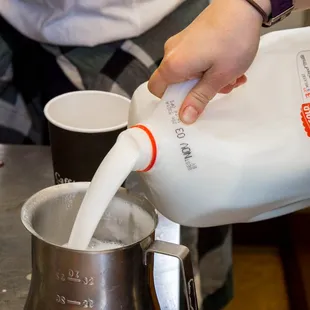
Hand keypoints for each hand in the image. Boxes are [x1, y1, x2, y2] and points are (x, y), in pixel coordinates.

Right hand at [148, 0, 270, 123]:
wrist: (245, 3)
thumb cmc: (233, 40)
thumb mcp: (219, 76)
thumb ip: (199, 98)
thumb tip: (185, 118)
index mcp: (173, 64)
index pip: (156, 90)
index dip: (171, 101)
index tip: (190, 104)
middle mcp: (171, 53)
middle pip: (173, 82)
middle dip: (196, 91)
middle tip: (219, 90)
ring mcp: (180, 43)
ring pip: (186, 72)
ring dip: (206, 80)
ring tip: (230, 77)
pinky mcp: (190, 38)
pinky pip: (192, 60)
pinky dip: (207, 67)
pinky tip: (227, 66)